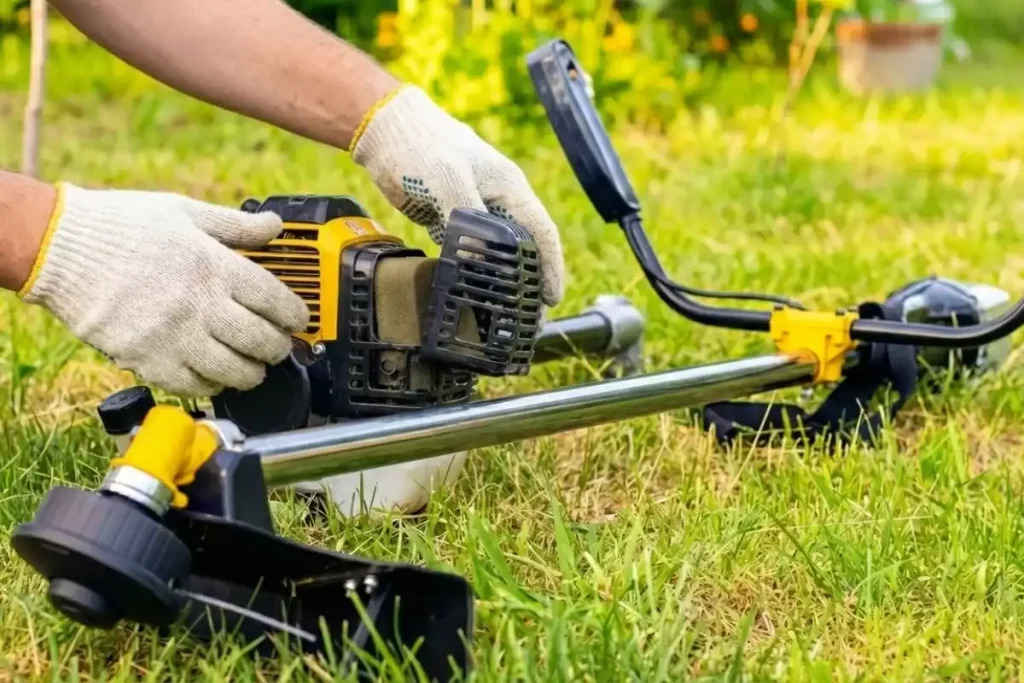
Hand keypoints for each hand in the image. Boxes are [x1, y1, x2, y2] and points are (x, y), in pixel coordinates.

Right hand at [19, 183, 308, 396]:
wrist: (59, 248)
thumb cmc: (121, 226)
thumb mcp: (184, 212)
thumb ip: (235, 225)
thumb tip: (275, 227)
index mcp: (214, 266)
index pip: (274, 300)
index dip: (294, 315)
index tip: (298, 320)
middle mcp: (200, 304)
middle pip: (260, 341)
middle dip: (278, 348)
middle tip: (278, 347)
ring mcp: (174, 336)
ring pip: (233, 371)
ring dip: (251, 373)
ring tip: (253, 367)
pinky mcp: (147, 359)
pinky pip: (193, 386)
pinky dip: (212, 386)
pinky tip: (215, 376)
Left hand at [351, 85, 564, 306]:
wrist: (385, 130)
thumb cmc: (420, 146)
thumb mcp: (446, 179)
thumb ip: (465, 216)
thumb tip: (478, 259)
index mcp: (508, 188)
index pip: (541, 231)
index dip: (551, 265)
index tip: (552, 297)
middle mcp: (497, 201)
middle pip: (523, 248)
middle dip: (530, 282)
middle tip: (530, 318)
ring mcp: (474, 210)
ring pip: (495, 253)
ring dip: (502, 282)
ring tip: (504, 316)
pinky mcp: (449, 219)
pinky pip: (467, 251)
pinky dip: (472, 273)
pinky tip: (470, 294)